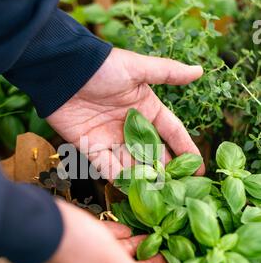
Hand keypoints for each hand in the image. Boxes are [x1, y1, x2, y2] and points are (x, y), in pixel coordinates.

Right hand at [39, 199, 182, 262]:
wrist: (39, 225)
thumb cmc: (78, 249)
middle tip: (170, 253)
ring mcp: (86, 260)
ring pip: (117, 257)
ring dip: (136, 249)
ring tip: (155, 238)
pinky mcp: (79, 242)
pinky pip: (104, 242)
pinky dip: (117, 236)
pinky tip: (127, 228)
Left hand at [47, 48, 204, 179]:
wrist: (63, 72)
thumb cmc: (102, 67)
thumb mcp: (137, 68)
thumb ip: (168, 73)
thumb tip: (199, 70)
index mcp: (146, 108)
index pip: (171, 131)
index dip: (186, 148)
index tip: (199, 166)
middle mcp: (131, 126)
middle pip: (154, 152)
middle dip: (168, 169)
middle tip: (182, 188)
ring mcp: (112, 138)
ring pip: (134, 163)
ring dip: (146, 179)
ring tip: (161, 195)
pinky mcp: (91, 147)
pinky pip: (109, 168)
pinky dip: (120, 179)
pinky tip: (134, 192)